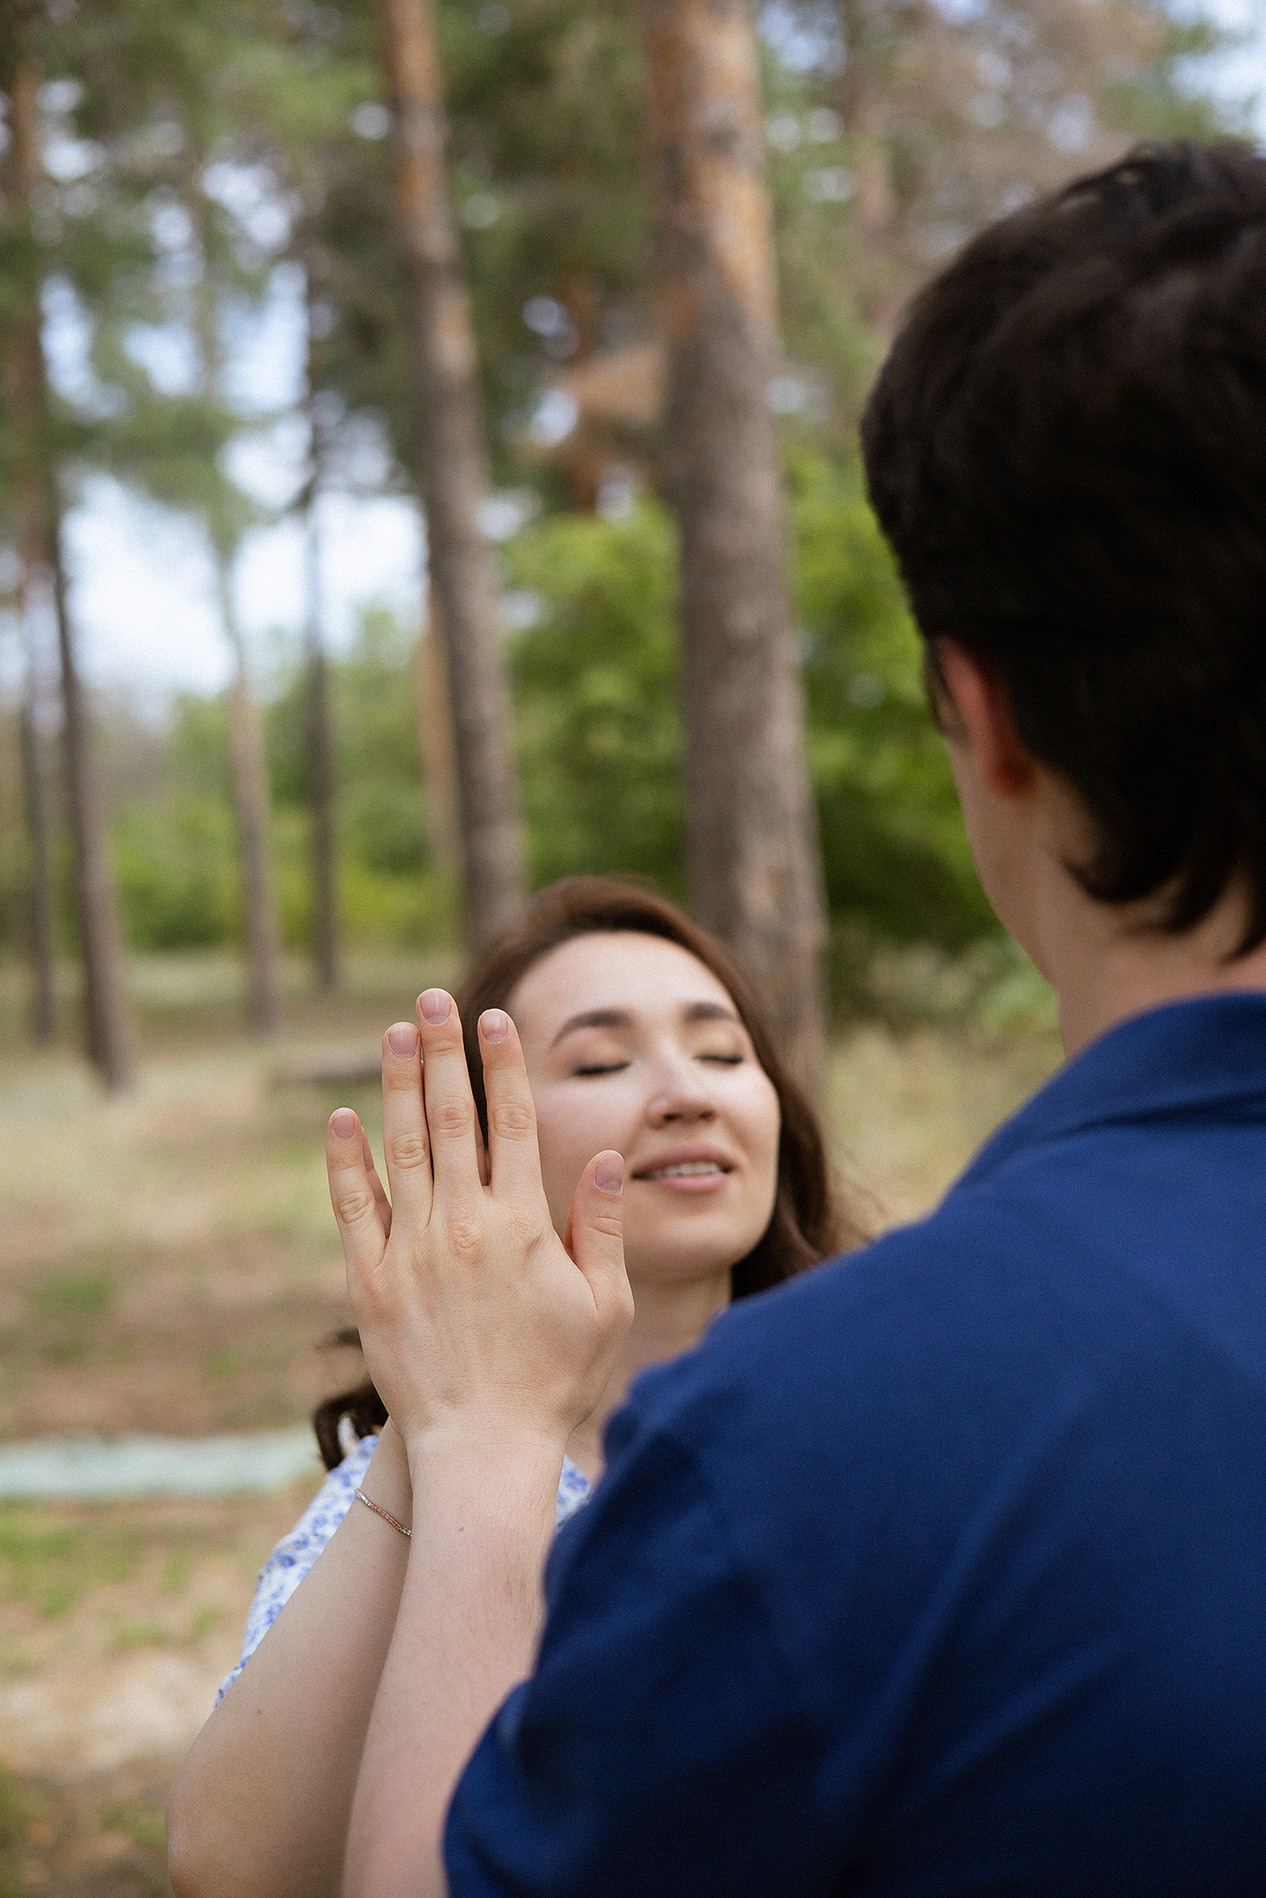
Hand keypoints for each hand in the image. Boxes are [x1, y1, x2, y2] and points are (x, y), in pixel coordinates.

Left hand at [325, 989, 632, 1457]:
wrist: (482, 1451)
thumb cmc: (555, 1381)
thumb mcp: (602, 1305)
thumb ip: (601, 1227)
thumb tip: (603, 1156)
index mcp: (524, 1225)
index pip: (511, 1123)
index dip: (502, 1065)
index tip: (492, 1018)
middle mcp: (464, 1226)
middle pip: (452, 1119)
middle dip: (443, 1052)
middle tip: (433, 999)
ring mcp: (411, 1252)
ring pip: (402, 1149)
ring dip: (398, 1086)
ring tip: (394, 1034)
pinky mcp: (369, 1284)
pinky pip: (354, 1208)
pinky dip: (346, 1161)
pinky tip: (342, 1119)